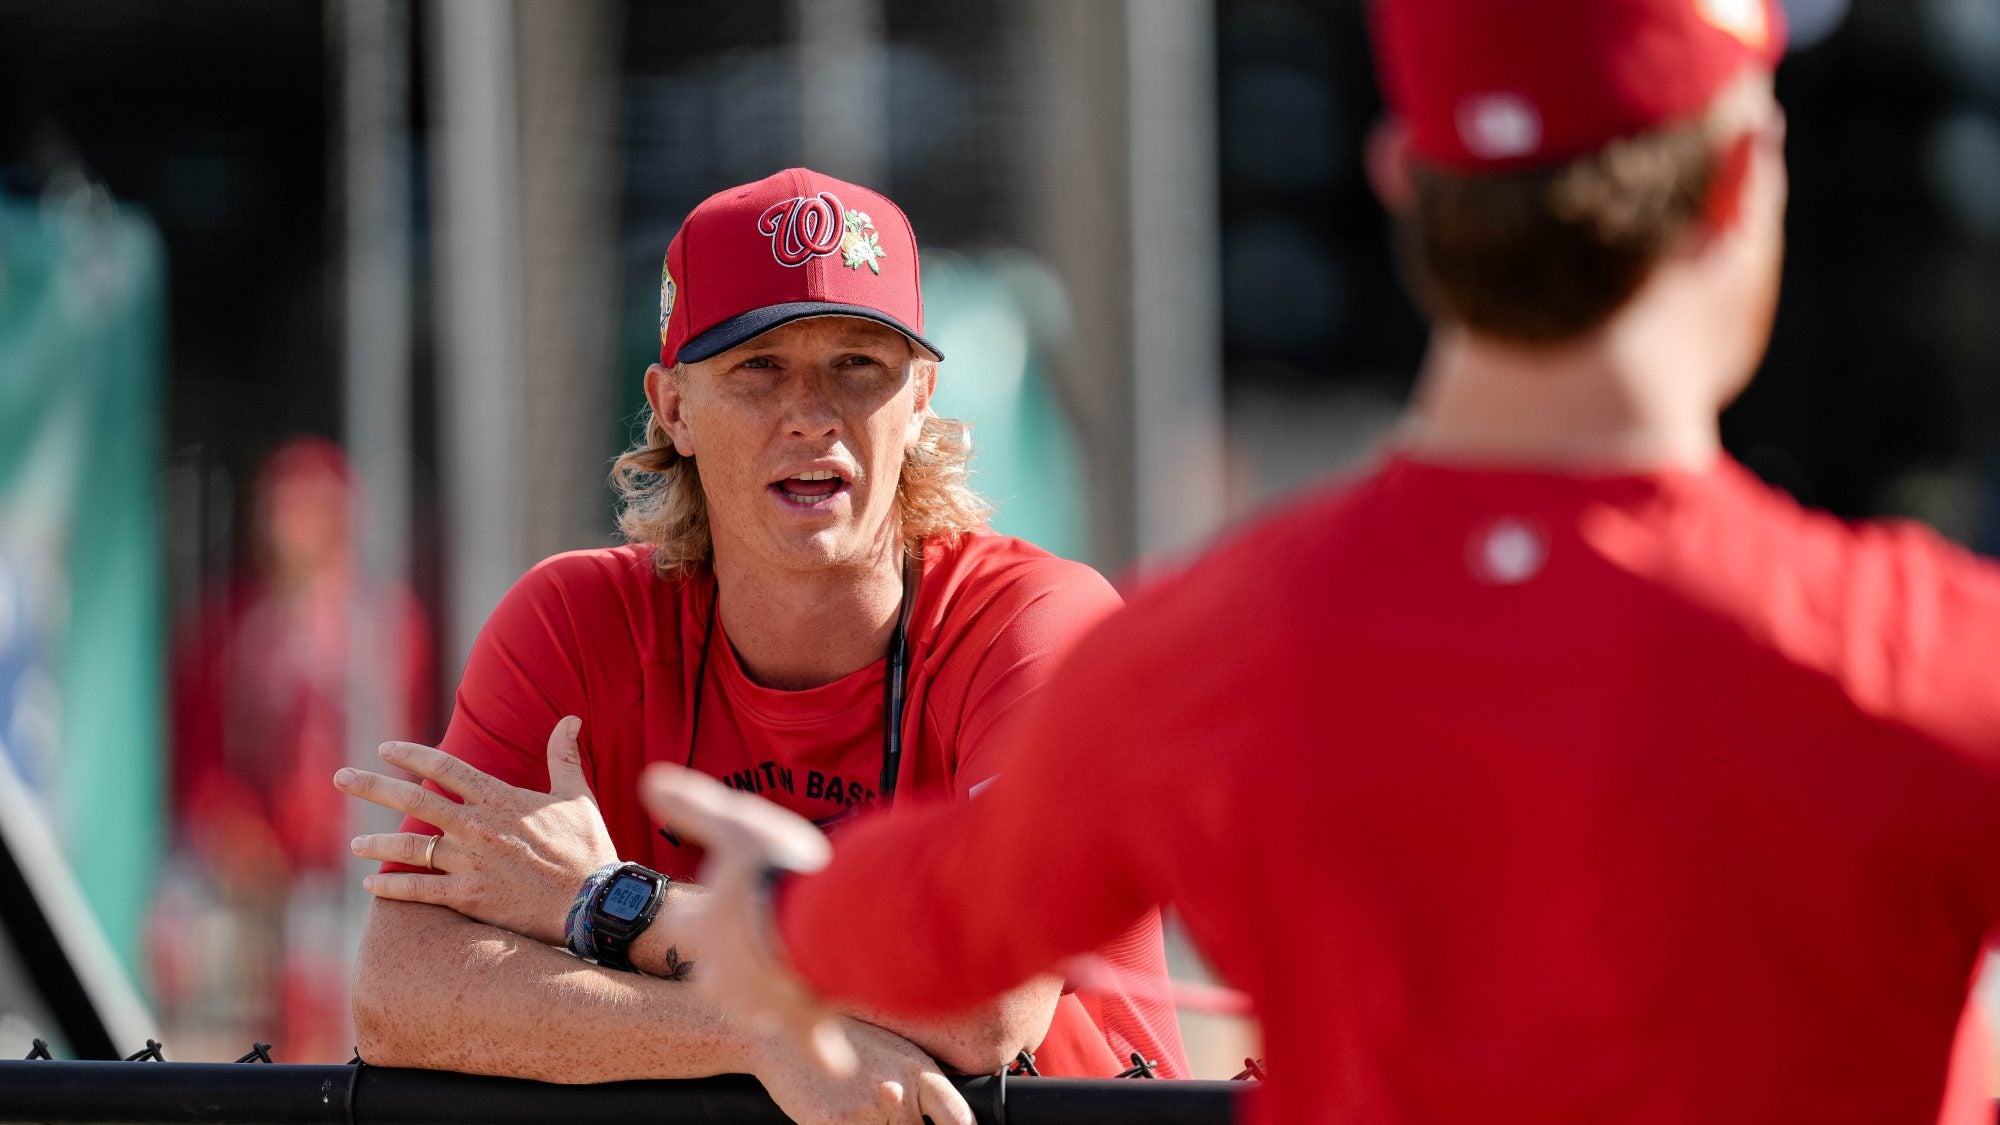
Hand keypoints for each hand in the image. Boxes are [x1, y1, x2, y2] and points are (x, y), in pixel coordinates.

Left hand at [338, 717, 618, 945]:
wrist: (592, 901)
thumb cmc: (586, 847)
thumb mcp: (577, 795)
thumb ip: (564, 756)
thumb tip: (570, 719)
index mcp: (499, 798)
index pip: (444, 767)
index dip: (410, 755)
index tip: (385, 749)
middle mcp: (477, 827)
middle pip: (413, 801)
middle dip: (372, 787)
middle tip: (340, 778)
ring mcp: (470, 863)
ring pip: (410, 848)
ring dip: (377, 844)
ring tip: (353, 844)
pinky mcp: (469, 897)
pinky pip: (421, 891)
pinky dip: (394, 888)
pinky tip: (372, 884)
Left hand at [639, 764, 850, 1074]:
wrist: (822, 920)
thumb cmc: (773, 872)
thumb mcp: (733, 823)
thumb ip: (692, 804)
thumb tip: (649, 778)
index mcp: (703, 930)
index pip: (680, 923)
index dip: (684, 913)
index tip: (686, 909)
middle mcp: (722, 976)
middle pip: (712, 975)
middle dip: (727, 961)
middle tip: (748, 944)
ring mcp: (760, 1003)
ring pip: (755, 1007)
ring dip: (768, 993)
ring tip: (789, 975)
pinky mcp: (802, 1021)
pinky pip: (812, 1044)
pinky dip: (824, 1053)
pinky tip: (836, 1067)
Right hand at [752, 1016, 973, 1124]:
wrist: (782, 1034)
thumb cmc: (837, 1041)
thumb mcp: (890, 1053)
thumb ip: (915, 1086)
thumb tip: (935, 1119)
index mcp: (919, 1070)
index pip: (960, 1120)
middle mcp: (899, 1090)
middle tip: (880, 1116)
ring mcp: (870, 1109)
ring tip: (854, 1110)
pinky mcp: (839, 1123)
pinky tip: (835, 1117)